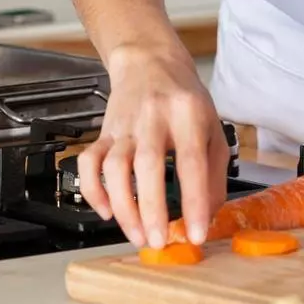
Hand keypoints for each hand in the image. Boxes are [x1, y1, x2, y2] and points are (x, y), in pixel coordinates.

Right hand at [76, 44, 227, 248]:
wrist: (150, 62)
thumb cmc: (186, 100)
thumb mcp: (213, 128)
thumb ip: (214, 173)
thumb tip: (207, 216)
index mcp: (188, 114)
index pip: (192, 162)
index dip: (194, 201)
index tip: (196, 233)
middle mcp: (154, 117)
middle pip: (148, 165)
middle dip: (152, 209)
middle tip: (158, 241)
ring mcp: (124, 124)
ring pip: (114, 166)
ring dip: (123, 206)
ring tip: (137, 235)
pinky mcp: (103, 131)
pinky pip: (88, 162)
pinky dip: (93, 190)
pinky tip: (106, 211)